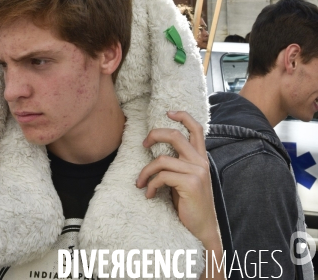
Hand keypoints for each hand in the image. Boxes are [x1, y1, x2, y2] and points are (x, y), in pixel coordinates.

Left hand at [136, 111, 220, 249]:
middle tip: (143, 144)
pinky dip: (151, 185)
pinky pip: (162, 176)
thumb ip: (179, 163)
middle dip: (154, 135)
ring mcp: (197, 172)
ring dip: (146, 171)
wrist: (202, 229)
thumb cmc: (190, 204)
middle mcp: (201, 161)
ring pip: (162, 159)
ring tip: (140, 182)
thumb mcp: (186, 179)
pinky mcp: (190, 184)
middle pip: (175, 136)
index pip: (196, 128)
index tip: (168, 112)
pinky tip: (149, 194)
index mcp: (201, 158)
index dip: (183, 116)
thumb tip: (157, 151)